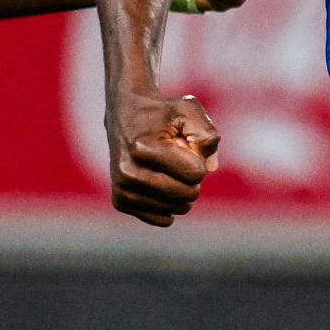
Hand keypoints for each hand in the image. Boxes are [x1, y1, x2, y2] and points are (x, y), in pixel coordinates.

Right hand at [106, 92, 220, 226]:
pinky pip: (163, 219)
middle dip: (193, 178)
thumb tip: (210, 169)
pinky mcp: (120, 202)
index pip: (194, 173)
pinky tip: (160, 183)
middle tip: (179, 158)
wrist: (125, 116)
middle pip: (187, 194)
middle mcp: (128, 172)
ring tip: (167, 168)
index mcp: (143, 148)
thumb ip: (207, 135)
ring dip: (181, 190)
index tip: (187, 146)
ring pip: (176, 208)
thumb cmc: (163, 113)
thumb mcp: (189, 110)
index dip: (200, 160)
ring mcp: (122, 189)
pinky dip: (170, 204)